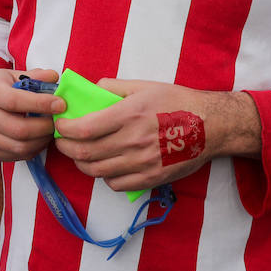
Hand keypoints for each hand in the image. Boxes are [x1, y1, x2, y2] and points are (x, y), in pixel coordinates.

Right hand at [0, 67, 64, 160]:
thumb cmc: (1, 87)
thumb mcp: (16, 75)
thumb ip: (36, 76)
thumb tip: (54, 78)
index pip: (14, 101)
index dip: (40, 104)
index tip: (60, 104)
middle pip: (19, 129)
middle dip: (45, 127)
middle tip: (59, 122)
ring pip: (19, 146)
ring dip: (42, 140)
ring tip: (51, 130)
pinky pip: (16, 156)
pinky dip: (33, 149)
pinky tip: (40, 139)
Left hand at [54, 79, 239, 192]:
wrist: (211, 126)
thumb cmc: (178, 101)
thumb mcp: (146, 86)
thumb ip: (115, 87)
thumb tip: (91, 90)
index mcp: (130, 115)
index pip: (84, 129)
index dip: (64, 130)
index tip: (59, 125)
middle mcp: (133, 141)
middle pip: (85, 154)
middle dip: (66, 148)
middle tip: (63, 142)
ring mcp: (142, 163)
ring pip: (97, 172)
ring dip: (82, 164)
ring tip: (80, 154)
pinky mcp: (151, 178)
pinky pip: (116, 184)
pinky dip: (104, 176)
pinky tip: (105, 166)